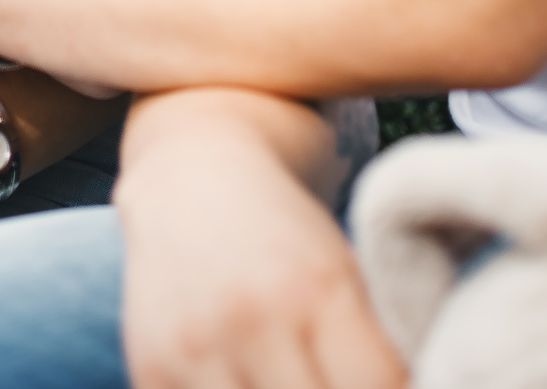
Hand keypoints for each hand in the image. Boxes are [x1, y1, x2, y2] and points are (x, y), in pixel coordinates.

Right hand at [117, 98, 404, 388]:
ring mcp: (196, 349)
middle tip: (337, 376)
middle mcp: (253, 319)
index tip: (394, 380)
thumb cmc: (283, 232)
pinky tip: (249, 381)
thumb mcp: (342, 272)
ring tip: (297, 375)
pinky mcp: (152, 371)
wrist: (187, 178)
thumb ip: (375, 346)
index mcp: (318, 288)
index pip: (378, 388)